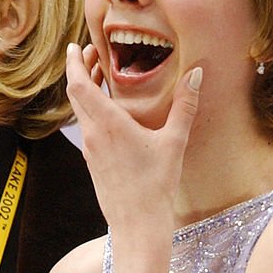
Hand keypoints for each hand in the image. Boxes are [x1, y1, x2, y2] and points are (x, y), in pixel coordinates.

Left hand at [65, 43, 200, 229]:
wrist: (137, 226)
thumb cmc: (156, 187)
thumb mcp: (174, 143)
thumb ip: (185, 106)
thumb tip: (196, 73)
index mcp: (108, 125)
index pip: (78, 85)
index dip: (75, 62)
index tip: (78, 46)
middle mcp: (93, 135)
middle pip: (76, 94)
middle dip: (81, 70)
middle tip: (93, 53)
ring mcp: (91, 151)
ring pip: (81, 112)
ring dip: (86, 91)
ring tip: (101, 76)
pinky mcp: (94, 163)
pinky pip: (88, 128)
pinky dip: (92, 110)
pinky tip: (108, 111)